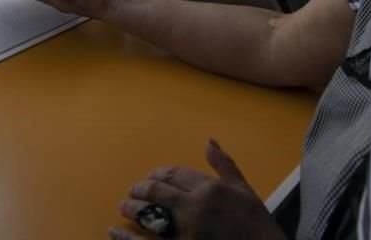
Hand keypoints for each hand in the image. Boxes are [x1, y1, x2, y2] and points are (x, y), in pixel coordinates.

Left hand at [109, 139, 285, 239]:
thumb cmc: (255, 222)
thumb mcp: (243, 188)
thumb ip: (223, 164)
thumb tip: (209, 140)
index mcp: (210, 189)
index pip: (174, 174)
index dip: (158, 173)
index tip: (151, 176)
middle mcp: (195, 208)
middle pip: (157, 192)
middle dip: (140, 189)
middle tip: (132, 191)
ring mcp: (186, 233)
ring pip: (149, 216)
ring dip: (132, 209)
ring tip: (123, 206)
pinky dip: (127, 237)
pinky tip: (116, 231)